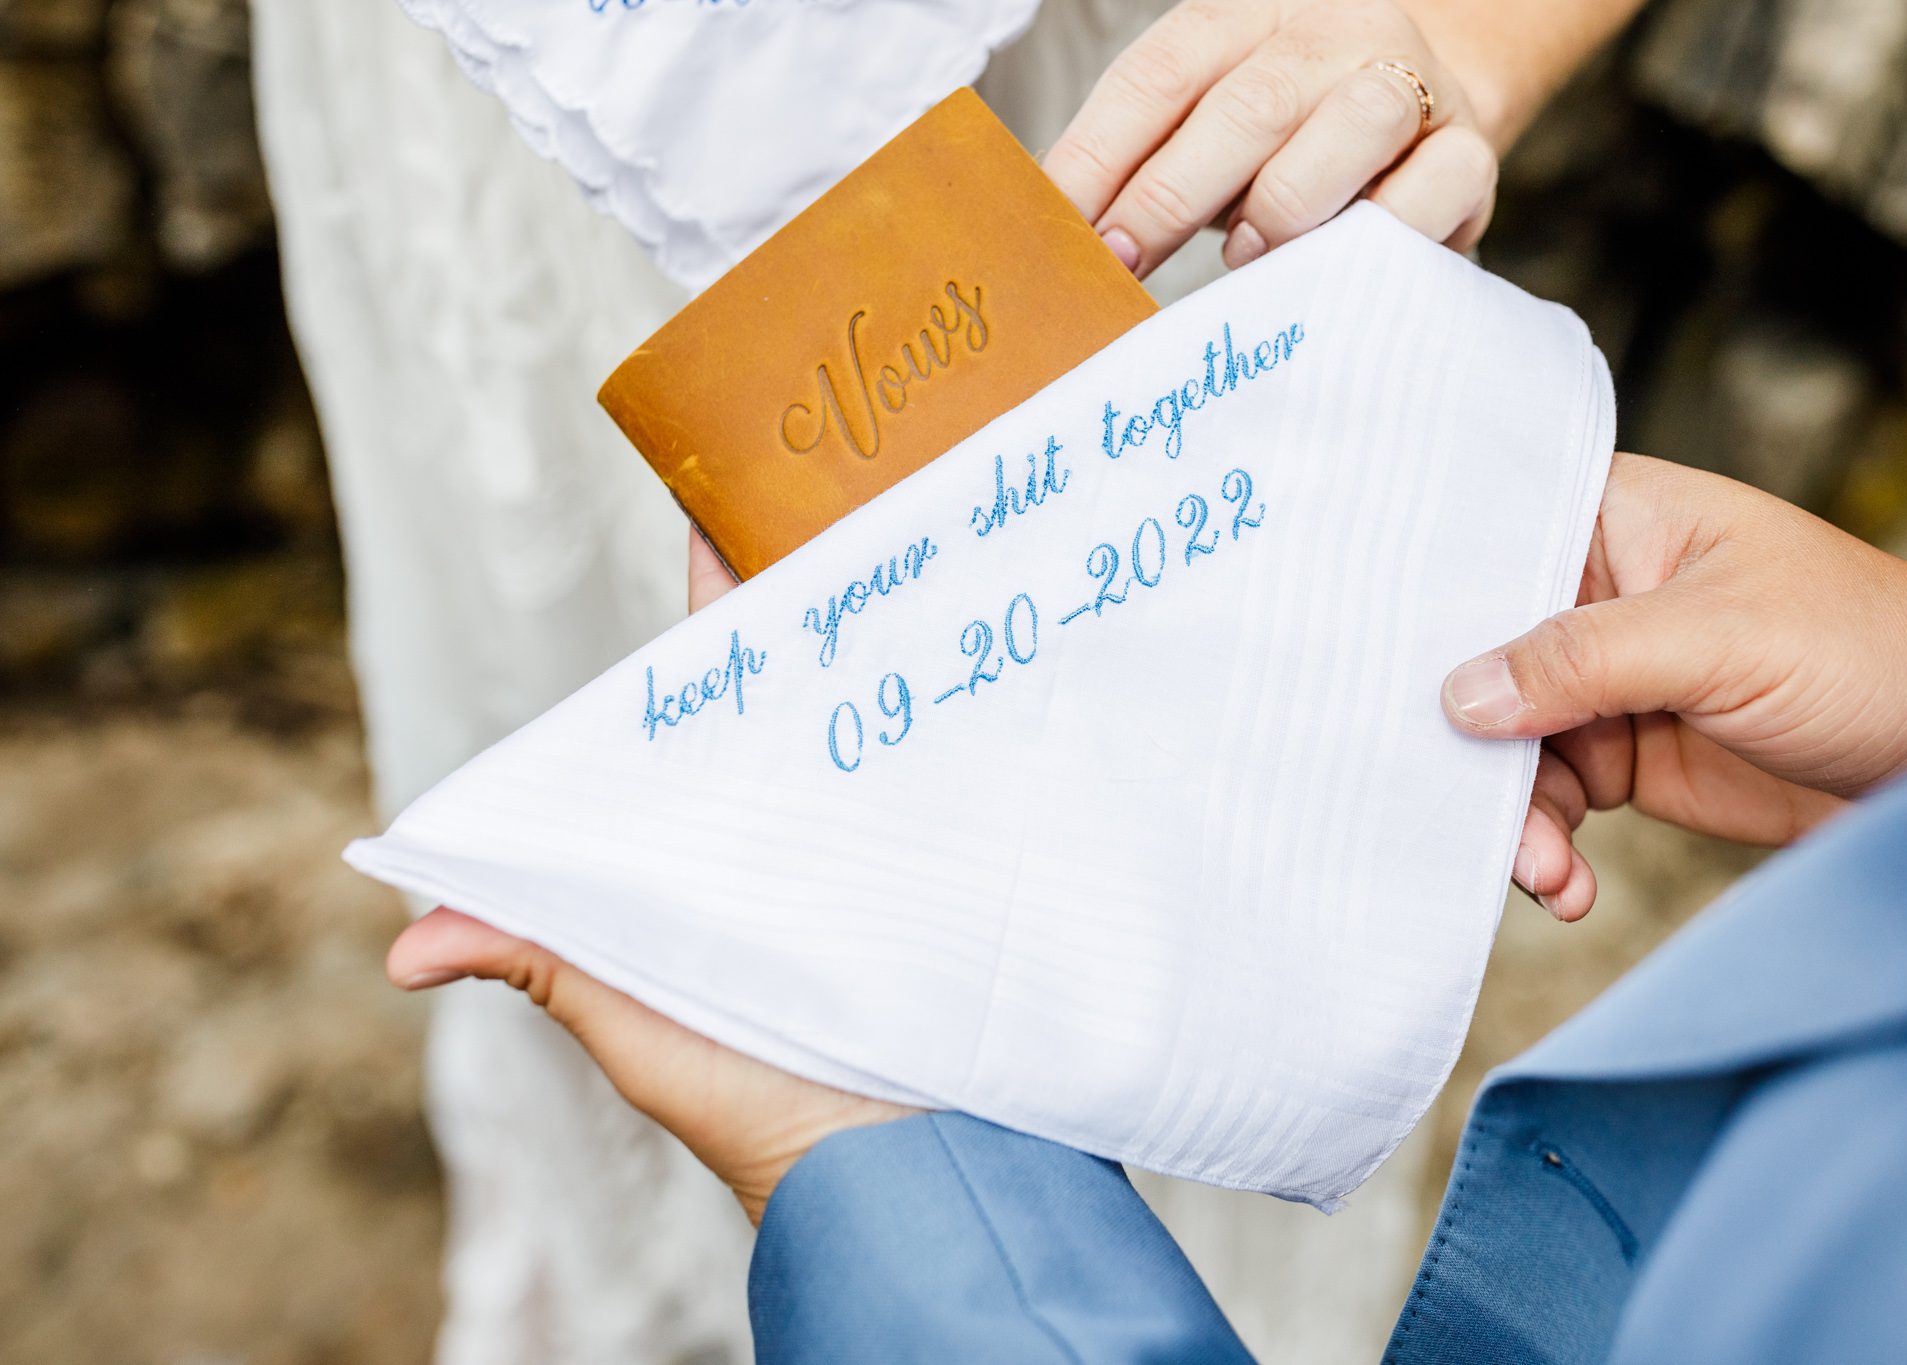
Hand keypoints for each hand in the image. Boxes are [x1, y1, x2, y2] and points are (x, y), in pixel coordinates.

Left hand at [386, 532, 915, 1223]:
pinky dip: (980, 689)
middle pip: (805, 682)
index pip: (700, 705)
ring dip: (903, 620)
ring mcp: (897, 836)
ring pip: (889, 701)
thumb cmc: (760, 1106)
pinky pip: (967, 754)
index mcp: (720, 848)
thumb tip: (405, 944)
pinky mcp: (972, 854)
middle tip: (836, 476)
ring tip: (924, 507)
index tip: (714, 511)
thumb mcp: (642, 1021)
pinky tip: (1000, 614)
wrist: (911, 1173)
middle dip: (818, 587)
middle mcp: (808, 829)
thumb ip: (552, 957)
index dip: (708, 614)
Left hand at [1043, 0, 1502, 275]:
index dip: (1100, 156)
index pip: (1159, 76)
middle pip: (1247, 104)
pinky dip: (1382, 233)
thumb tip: (1058, 232)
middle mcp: (1332, 30)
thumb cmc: (1286, 141)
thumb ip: (1143, 162)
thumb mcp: (1205, 128)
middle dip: (1170, 194)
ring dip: (1284, 203)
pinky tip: (1336, 265)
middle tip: (1123, 263)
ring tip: (1242, 255)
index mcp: (1246, 14)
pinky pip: (1434, 187)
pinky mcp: (1468, 152)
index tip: (1061, 230)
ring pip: (1354, 123)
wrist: (1424, 117)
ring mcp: (1408, 84)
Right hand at [1442, 455, 1906, 921]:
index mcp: (1610, 521)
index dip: (1428, 614)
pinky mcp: (1621, 754)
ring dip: (1516, 817)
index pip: (1483, 552)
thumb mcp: (1717, 639)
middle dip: (1474, 749)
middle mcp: (1592, 595)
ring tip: (1549, 871)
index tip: (1379, 680)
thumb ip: (1581, 660)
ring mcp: (1604, 680)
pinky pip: (1547, 801)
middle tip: (1489, 820)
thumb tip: (1459, 697)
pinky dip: (1546, 848)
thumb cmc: (1862, 646)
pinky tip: (1569, 886)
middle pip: (1479, 666)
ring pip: (1506, 746)